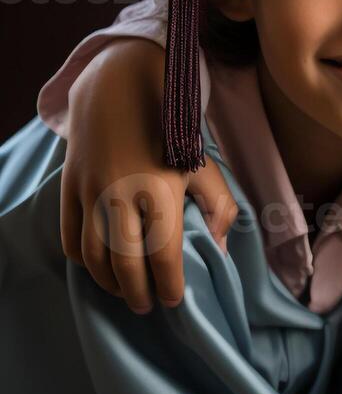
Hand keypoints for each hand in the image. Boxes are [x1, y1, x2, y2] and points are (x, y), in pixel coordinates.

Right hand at [59, 39, 237, 311]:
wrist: (122, 88)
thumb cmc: (173, 131)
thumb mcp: (206, 165)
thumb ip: (219, 209)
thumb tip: (216, 251)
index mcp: (161, 191)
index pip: (163, 255)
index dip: (169, 285)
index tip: (175, 301)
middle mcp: (121, 195)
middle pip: (124, 264)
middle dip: (137, 293)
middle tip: (148, 306)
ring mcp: (90, 192)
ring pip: (93, 255)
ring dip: (109, 282)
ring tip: (126, 291)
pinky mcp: (69, 187)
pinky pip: (70, 237)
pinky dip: (83, 260)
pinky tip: (100, 267)